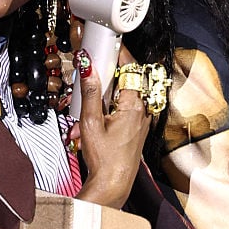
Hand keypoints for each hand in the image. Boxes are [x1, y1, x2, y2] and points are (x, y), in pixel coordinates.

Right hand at [75, 47, 149, 208]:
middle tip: (89, 76)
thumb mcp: (91, 121)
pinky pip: (124, 108)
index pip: (131, 67)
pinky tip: (92, 121)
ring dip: (103, 96)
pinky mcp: (136, 128)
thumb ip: (89, 91)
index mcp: (135, 104)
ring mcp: (141, 119)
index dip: (119, 53)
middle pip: (126, 79)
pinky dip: (107, 108)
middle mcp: (143, 110)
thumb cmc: (105, 159)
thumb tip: (88, 66)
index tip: (107, 44)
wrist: (113, 185)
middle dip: (105, 78)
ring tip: (85, 109)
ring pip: (123, 95)